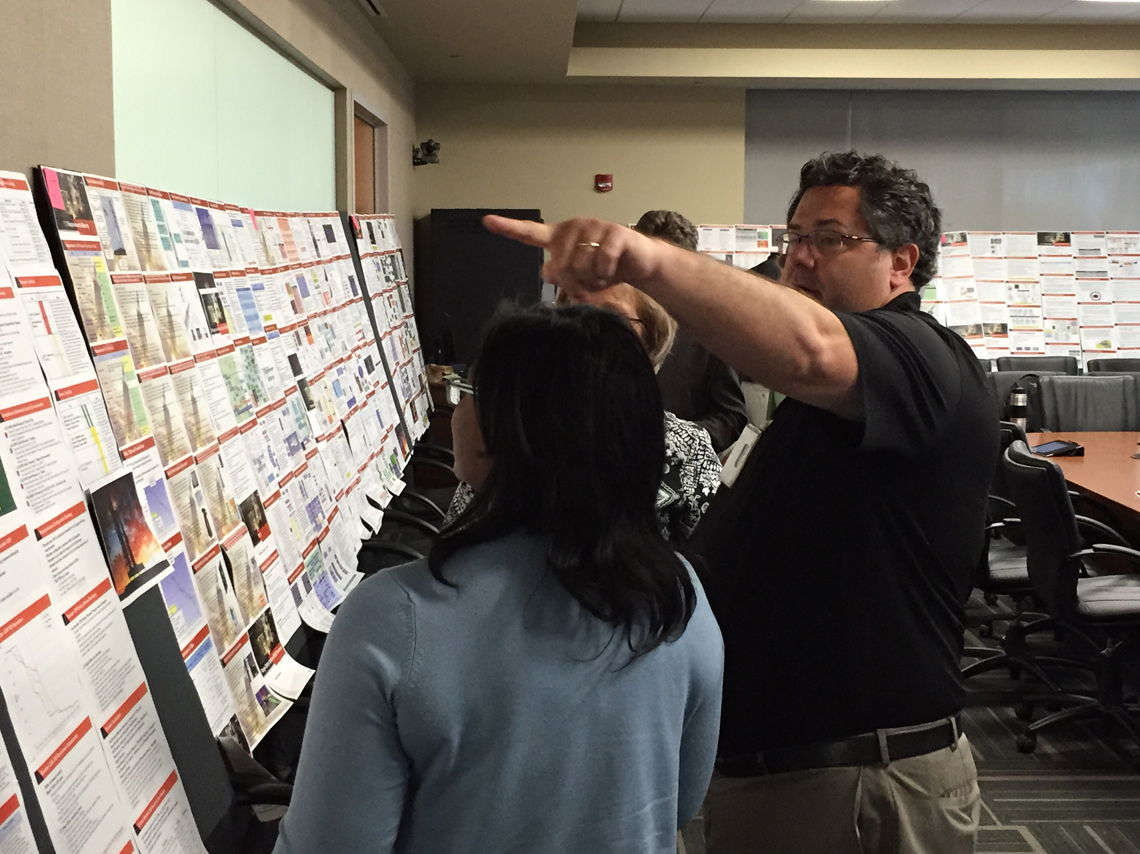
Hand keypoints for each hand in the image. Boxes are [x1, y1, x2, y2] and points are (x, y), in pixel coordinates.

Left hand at [482, 215, 663, 298]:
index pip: (530, 233)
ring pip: (581, 266)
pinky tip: (613, 270)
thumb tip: (549, 272)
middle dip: (575, 283)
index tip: (487, 221)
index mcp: (560, 237)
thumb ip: (560, 276)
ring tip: (601, 277)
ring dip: (592, 281)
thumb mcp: (579, 277)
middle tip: (588, 284)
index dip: (508, 228)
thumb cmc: (604, 269)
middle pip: (560, 266)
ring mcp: (594, 226)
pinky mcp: (615, 232)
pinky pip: (602, 263)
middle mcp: (574, 227)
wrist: (639, 263)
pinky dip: (607, 274)